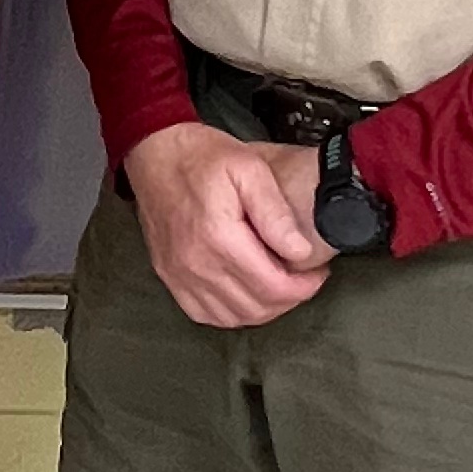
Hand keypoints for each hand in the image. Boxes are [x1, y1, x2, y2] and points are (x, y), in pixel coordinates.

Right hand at [123, 121, 332, 329]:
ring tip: (279, 286)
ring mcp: (179, 275)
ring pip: (233, 317)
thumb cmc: (202, 157)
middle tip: (303, 279)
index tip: (317, 274)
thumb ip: (276, 212)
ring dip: (263, 309)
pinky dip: (231, 313)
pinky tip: (245, 294)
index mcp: (219, 237)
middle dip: (289, 299)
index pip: (272, 287)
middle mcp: (196, 264)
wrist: (155, 154)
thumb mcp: (250, 169)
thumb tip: (300, 252)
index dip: (304, 288)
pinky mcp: (169, 277)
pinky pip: (204, 314)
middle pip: (256, 308)